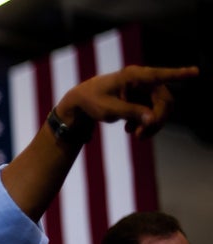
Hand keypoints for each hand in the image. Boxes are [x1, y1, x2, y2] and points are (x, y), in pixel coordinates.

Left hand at [57, 65, 198, 138]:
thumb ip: (131, 113)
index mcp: (133, 76)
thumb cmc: (92, 102)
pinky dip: (146, 123)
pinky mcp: (142, 97)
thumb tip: (152, 119)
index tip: (195, 72)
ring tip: (136, 136)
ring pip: (161, 108)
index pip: (159, 76)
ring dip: (152, 124)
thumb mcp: (109, 110)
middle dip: (157, 120)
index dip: (179, 75)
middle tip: (141, 137)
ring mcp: (143, 88)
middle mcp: (142, 79)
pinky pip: (154, 111)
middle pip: (164, 100)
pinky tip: (131, 131)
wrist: (81, 102)